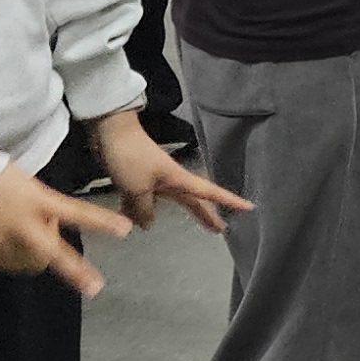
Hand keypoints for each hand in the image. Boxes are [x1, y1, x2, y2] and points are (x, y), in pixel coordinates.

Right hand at [0, 162, 128, 296]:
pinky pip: (10, 264)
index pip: (77, 213)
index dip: (102, 222)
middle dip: (77, 272)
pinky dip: (16, 258)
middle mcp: (23, 224)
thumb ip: (46, 208)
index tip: (125, 230)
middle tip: (95, 287)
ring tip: (27, 237)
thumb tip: (54, 228)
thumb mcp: (31, 186)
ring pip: (33, 263)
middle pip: (55, 254)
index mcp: (38, 201)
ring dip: (38, 257)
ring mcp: (4, 241)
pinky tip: (10, 242)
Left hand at [93, 111, 247, 234]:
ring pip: (163, 202)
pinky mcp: (136, 178)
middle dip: (205, 214)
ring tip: (155, 228)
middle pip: (192, 200)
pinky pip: (141, 199)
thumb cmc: (131, 156)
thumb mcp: (138, 188)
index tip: (249, 207)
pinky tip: (128, 218)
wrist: (110, 130)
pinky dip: (136, 210)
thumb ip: (145, 210)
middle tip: (218, 230)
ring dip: (159, 215)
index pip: (210, 192)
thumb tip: (147, 224)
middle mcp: (170, 180)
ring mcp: (153, 179)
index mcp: (178, 179)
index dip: (230, 200)